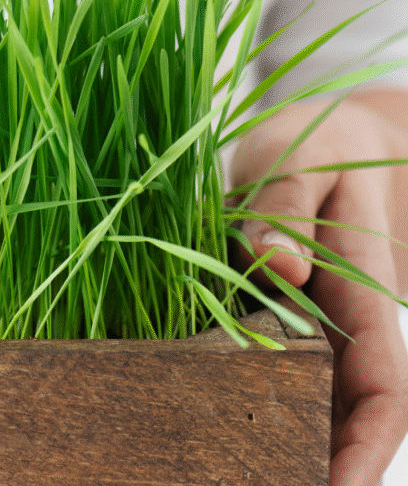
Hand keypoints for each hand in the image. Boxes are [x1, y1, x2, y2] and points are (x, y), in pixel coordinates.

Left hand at [231, 92, 407, 485]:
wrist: (332, 138)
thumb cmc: (322, 146)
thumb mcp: (302, 161)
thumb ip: (286, 211)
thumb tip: (277, 267)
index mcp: (365, 295)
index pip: (384, 388)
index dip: (367, 448)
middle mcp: (344, 324)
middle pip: (345, 413)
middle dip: (319, 466)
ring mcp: (315, 325)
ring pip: (309, 400)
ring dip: (285, 444)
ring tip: (222, 473)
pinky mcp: (282, 316)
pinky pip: (273, 369)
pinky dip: (252, 402)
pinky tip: (207, 421)